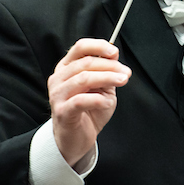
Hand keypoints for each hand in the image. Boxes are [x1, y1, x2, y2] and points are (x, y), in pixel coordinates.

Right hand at [48, 38, 130, 165]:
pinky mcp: (62, 111)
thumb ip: (106, 74)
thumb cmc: (89, 111)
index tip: (115, 53)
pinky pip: (80, 100)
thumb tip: (117, 60)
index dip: (99, 46)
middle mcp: (58, 78)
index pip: (80, 48)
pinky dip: (98, 99)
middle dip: (109, 66)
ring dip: (107, 78)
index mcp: (66, 68)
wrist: (77, 138)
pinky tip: (108, 102)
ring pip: (83, 79)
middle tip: (125, 73)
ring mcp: (58, 95)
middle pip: (85, 63)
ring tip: (122, 81)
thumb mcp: (102, 88)